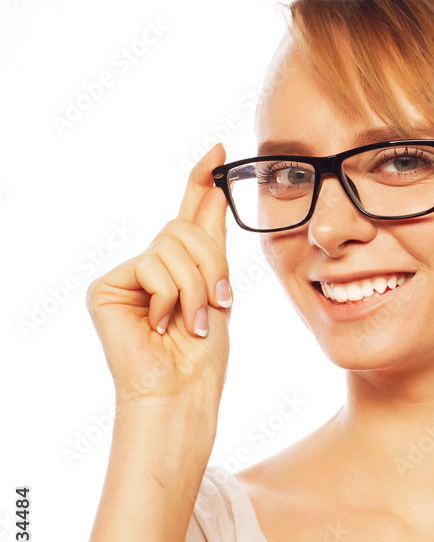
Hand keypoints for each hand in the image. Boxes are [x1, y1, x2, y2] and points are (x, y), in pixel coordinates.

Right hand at [86, 143, 232, 411]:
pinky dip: (168, 298)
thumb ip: (211, 243)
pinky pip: (152, 266)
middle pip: (187, 229)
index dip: (202, 180)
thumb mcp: (217, 290)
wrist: (181, 391)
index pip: (191, 213)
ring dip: (195, 289)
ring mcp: (127, 274)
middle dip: (212, 267)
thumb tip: (214, 192)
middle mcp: (152, 263)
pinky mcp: (106, 286)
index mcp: (181, 265)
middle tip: (216, 306)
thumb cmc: (202, 355)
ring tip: (191, 323)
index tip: (220, 150)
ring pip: (173, 247)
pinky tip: (158, 326)